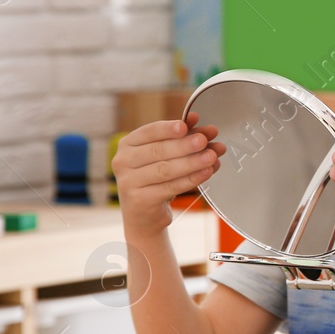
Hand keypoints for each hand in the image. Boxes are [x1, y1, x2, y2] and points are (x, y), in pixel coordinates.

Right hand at [113, 113, 224, 234]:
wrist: (144, 214)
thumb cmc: (155, 179)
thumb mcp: (166, 155)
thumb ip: (181, 136)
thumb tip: (194, 119)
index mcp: (128, 144)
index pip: (149, 132)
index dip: (168, 128)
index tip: (185, 126)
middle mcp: (123, 161)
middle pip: (158, 151)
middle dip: (185, 145)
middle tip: (205, 141)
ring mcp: (128, 182)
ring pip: (165, 169)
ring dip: (192, 162)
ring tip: (211, 157)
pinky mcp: (139, 200)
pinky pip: (170, 187)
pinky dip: (191, 179)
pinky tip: (206, 172)